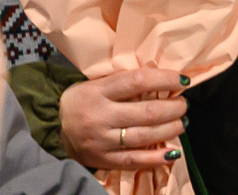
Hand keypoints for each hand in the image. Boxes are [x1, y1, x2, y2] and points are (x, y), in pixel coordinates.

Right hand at [59, 68, 187, 171]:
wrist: (53, 127)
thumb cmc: (80, 100)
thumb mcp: (95, 83)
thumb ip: (123, 81)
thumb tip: (159, 77)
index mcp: (98, 91)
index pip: (137, 81)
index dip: (164, 79)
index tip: (183, 79)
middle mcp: (101, 116)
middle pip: (145, 112)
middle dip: (172, 108)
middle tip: (184, 104)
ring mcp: (103, 141)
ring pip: (144, 136)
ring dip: (169, 130)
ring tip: (182, 123)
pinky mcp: (104, 160)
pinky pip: (135, 161)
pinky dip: (156, 158)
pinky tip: (172, 153)